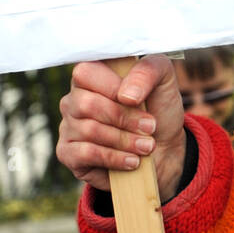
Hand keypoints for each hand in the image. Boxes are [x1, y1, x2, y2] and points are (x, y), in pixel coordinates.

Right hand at [57, 55, 186, 200]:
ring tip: (147, 146)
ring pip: (89, 130)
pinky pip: (85, 154)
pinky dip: (115, 158)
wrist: (165, 149)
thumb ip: (147, 71)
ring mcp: (69, 126)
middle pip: (86, 104)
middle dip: (124, 118)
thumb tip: (126, 95)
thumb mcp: (163, 79)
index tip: (139, 100)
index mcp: (92, 75)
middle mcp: (75, 99)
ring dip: (125, 140)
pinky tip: (132, 161)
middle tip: (150, 127)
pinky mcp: (68, 153)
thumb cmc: (158, 110)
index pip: (85, 72)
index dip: (113, 87)